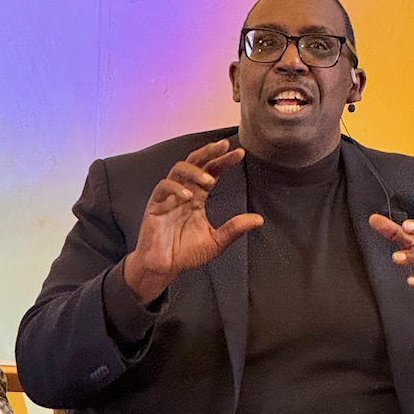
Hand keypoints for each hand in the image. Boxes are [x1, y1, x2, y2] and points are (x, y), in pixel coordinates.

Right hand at [125, 139, 263, 303]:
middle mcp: (184, 192)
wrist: (163, 267)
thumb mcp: (216, 241)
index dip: (224, 161)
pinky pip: (163, 188)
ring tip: (209, 180)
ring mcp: (168, 197)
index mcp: (198, 197)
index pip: (212, 171)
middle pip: (195, 162)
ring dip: (195, 171)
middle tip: (224, 146)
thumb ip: (235, 228)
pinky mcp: (154, 206)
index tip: (240, 153)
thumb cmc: (185, 253)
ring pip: (178, 170)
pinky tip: (188, 196)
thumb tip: (259, 219)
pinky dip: (175, 188)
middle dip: (209, 152)